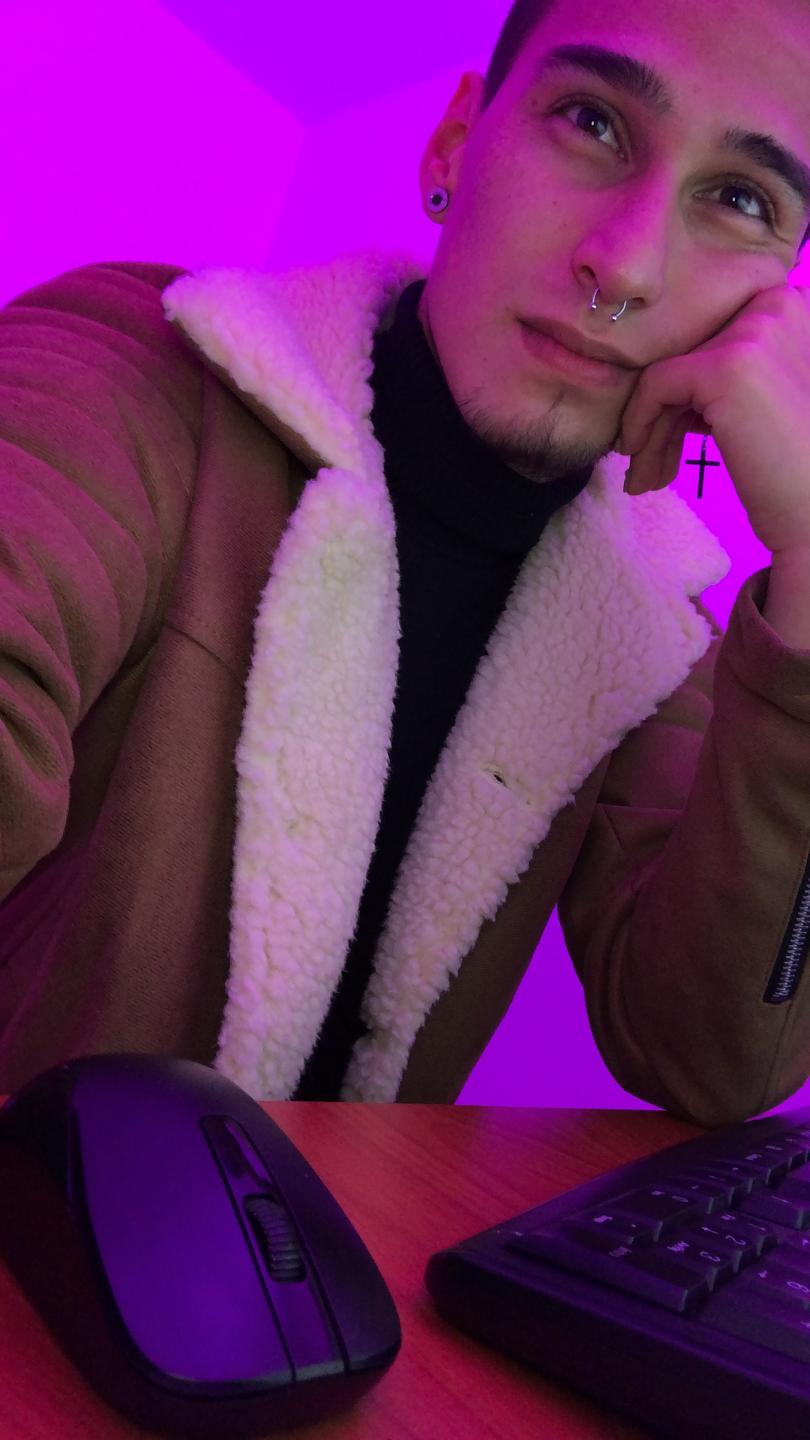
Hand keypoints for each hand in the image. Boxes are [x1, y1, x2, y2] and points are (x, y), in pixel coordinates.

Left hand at [617, 282, 809, 554]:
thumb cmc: (793, 467)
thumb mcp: (758, 401)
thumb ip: (721, 374)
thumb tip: (658, 376)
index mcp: (789, 304)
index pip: (708, 336)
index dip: (685, 390)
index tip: (672, 436)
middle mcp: (778, 304)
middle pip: (688, 355)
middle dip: (664, 415)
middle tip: (650, 467)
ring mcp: (755, 331)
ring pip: (670, 374)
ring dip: (651, 431)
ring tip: (644, 477)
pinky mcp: (727, 366)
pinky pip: (655, 385)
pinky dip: (638, 423)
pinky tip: (638, 461)